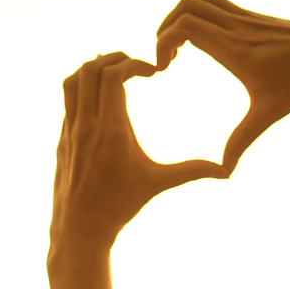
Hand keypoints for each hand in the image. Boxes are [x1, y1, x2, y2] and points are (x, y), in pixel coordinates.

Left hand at [50, 53, 225, 253]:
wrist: (80, 230)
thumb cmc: (120, 208)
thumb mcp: (157, 184)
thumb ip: (191, 171)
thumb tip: (226, 172)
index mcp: (111, 130)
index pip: (113, 75)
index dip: (133, 63)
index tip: (152, 72)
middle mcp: (86, 126)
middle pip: (90, 70)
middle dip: (114, 58)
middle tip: (134, 65)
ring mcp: (70, 132)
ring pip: (72, 81)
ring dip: (92, 69)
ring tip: (114, 72)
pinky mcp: (62, 140)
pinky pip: (67, 101)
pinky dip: (82, 89)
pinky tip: (101, 97)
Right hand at [156, 0, 289, 170]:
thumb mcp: (269, 115)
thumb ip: (241, 141)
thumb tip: (224, 172)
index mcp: (235, 48)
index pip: (186, 26)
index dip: (163, 42)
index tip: (164, 68)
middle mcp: (239, 27)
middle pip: (187, 5)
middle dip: (166, 28)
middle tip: (167, 58)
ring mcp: (248, 19)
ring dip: (183, 17)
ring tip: (181, 48)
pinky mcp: (256, 18)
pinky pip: (218, 4)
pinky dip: (201, 17)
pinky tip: (207, 45)